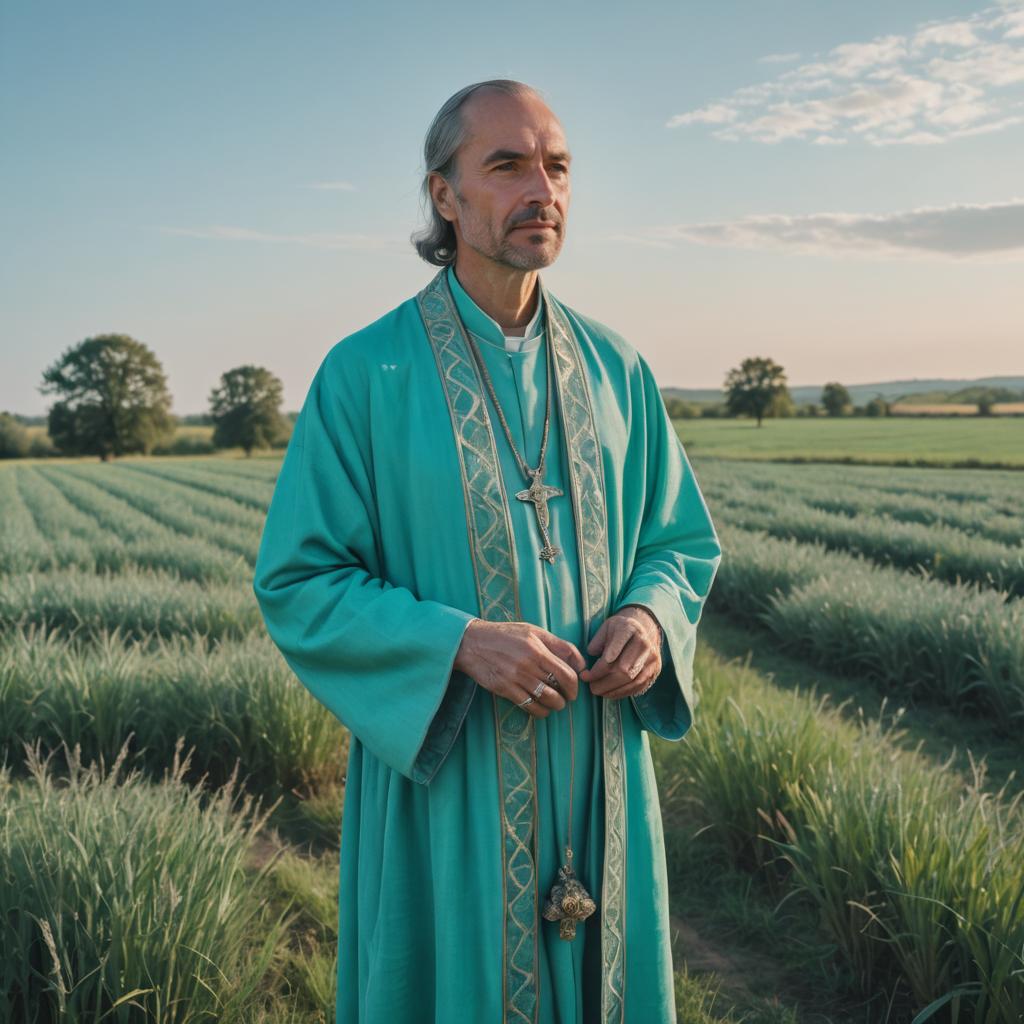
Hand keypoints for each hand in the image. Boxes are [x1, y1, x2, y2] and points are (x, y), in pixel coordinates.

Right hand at [454, 619, 585, 717]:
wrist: (472, 643)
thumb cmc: (506, 635)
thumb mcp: (533, 631)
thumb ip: (558, 645)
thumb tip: (580, 663)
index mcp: (538, 649)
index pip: (567, 674)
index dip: (575, 685)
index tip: (574, 688)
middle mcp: (528, 664)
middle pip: (559, 689)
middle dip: (567, 697)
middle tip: (566, 697)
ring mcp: (516, 678)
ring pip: (546, 700)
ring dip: (555, 705)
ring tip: (555, 703)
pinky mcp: (505, 689)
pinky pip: (529, 707)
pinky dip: (540, 711)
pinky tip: (541, 708)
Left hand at [581, 605, 662, 699]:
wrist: (645, 629)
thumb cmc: (620, 630)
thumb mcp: (606, 627)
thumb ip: (597, 641)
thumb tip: (591, 655)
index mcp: (629, 629)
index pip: (613, 651)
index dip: (599, 667)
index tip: (586, 675)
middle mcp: (643, 643)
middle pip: (623, 668)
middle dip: (603, 681)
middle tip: (590, 686)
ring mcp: (651, 658)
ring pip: (631, 680)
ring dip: (612, 690)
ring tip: (598, 691)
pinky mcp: (654, 670)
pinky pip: (638, 686)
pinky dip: (622, 692)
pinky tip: (610, 693)